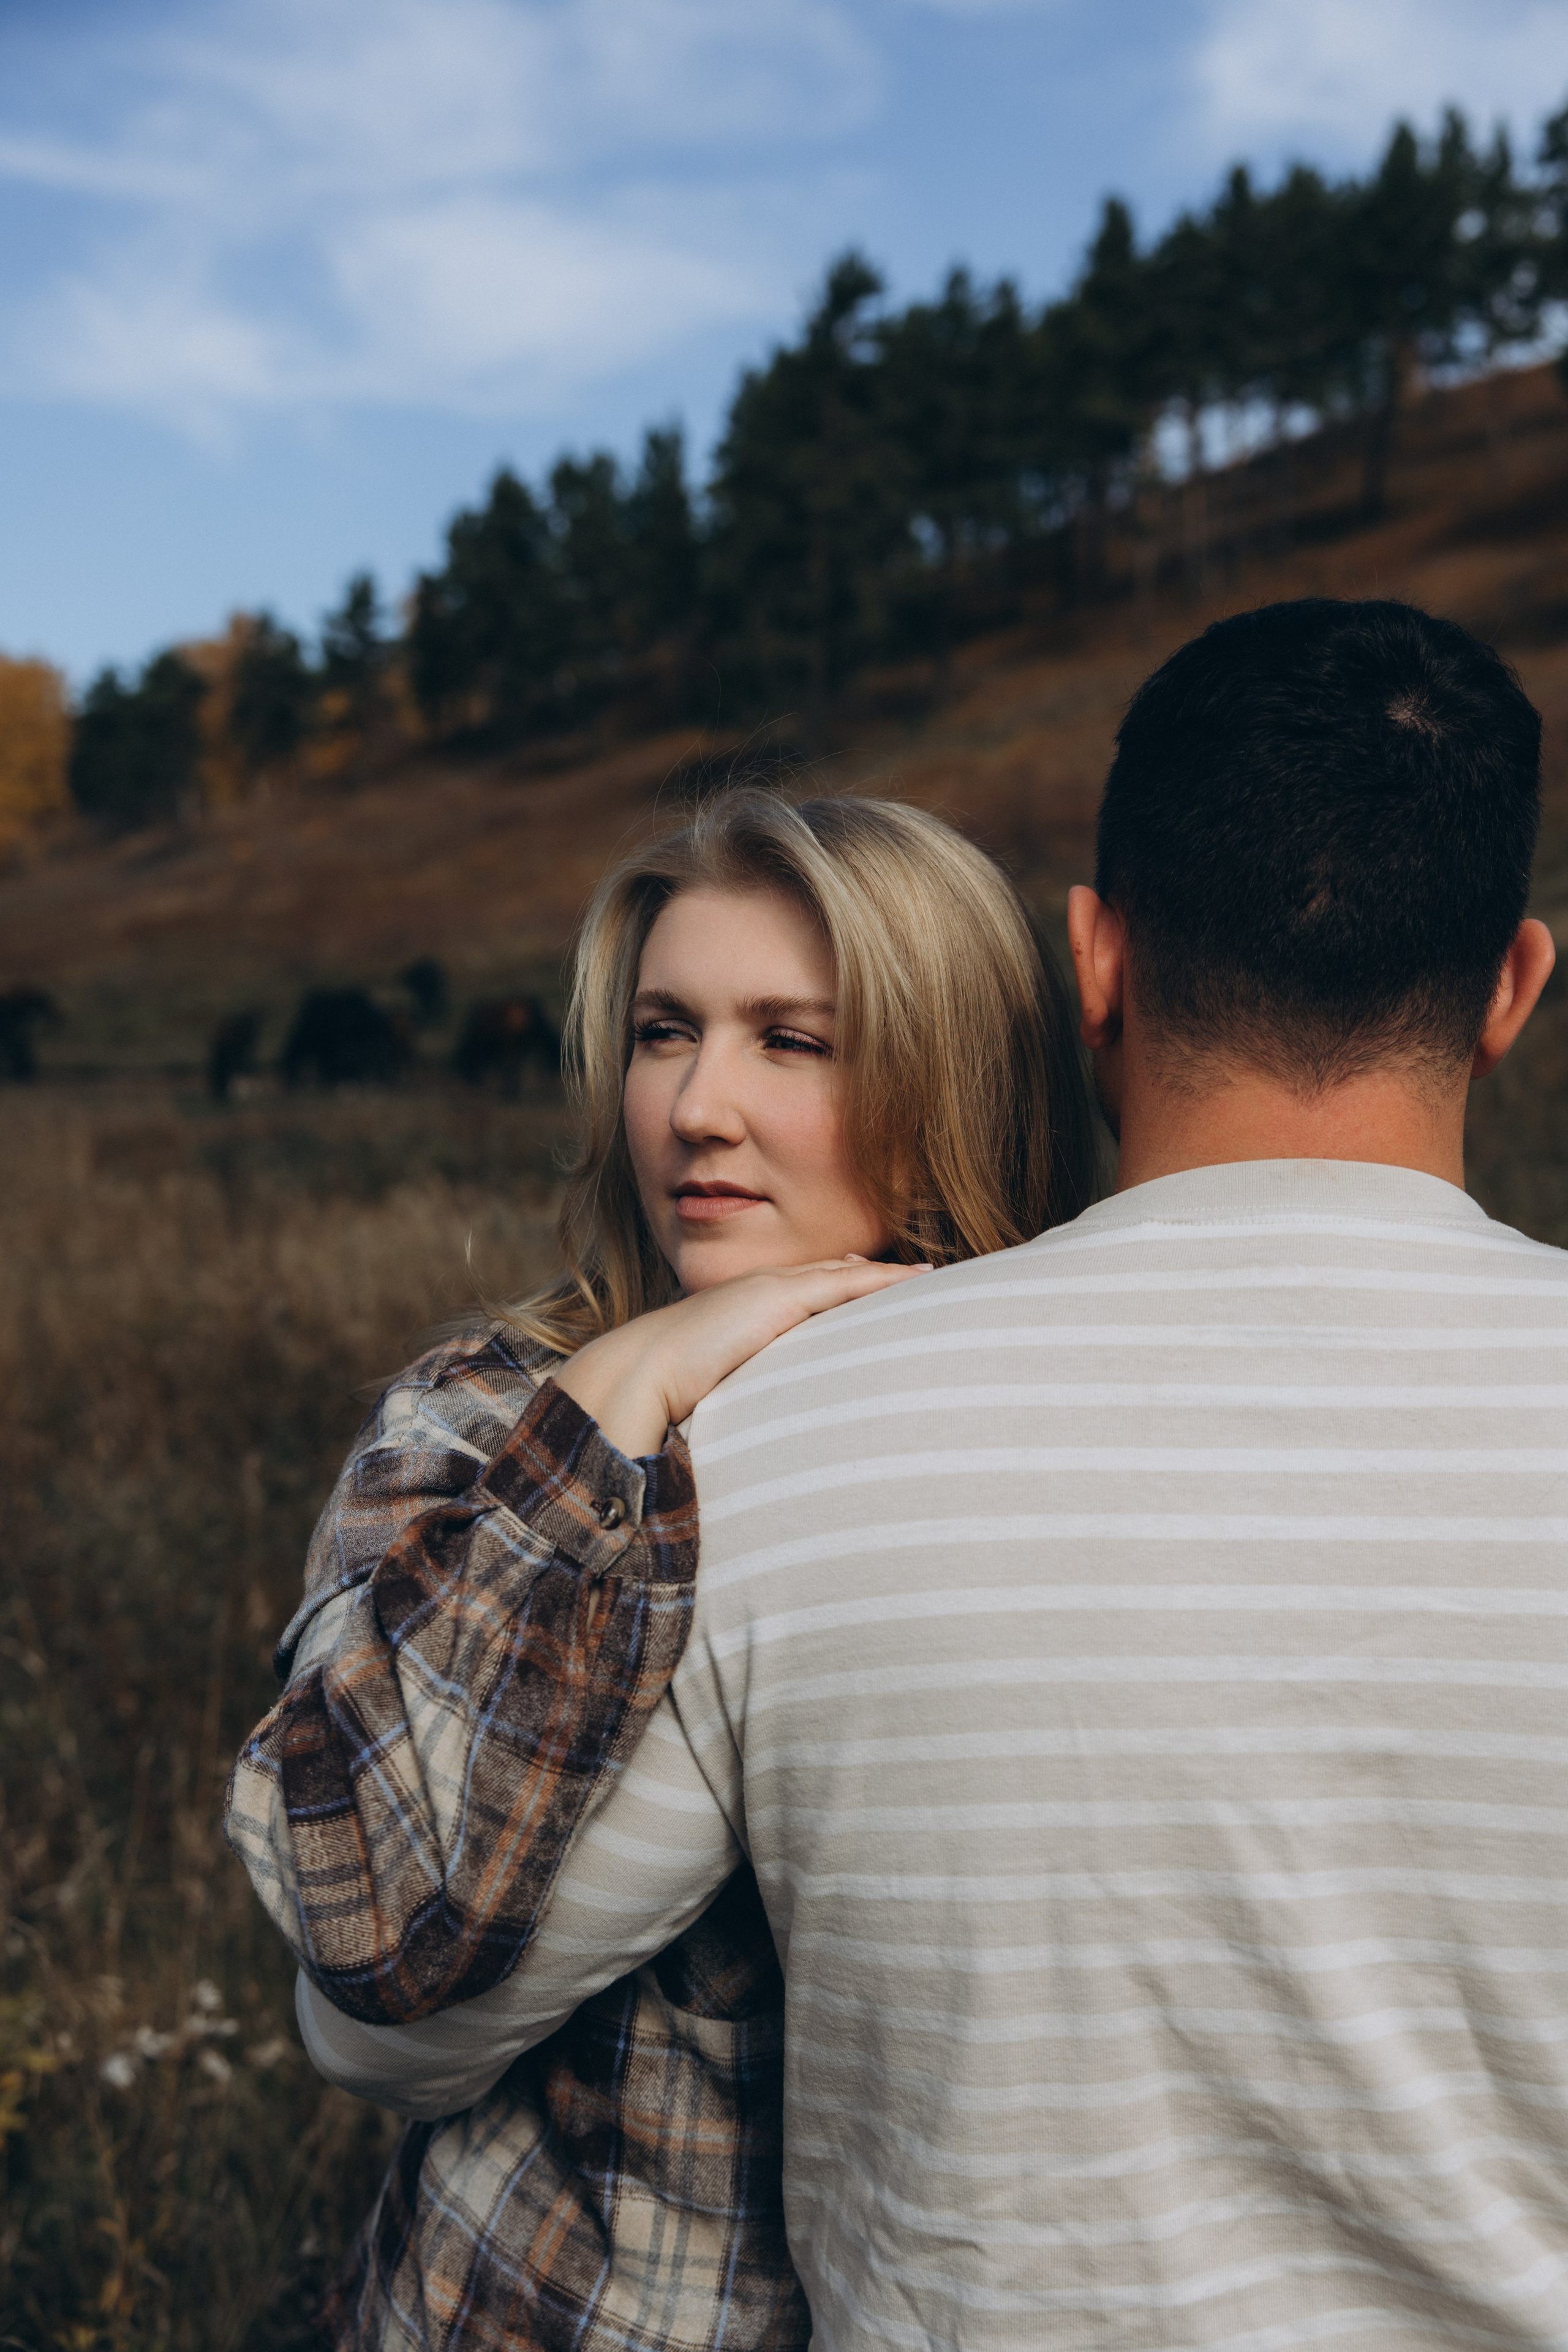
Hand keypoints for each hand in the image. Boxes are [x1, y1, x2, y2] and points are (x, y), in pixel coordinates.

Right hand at [553, 1257, 929, 1458]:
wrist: (643, 1371)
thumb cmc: (671, 1388)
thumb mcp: (720, 1382)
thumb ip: (747, 1391)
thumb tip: (759, 1425)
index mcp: (751, 1306)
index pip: (811, 1287)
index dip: (848, 1282)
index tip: (878, 1284)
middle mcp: (767, 1288)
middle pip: (836, 1274)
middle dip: (877, 1274)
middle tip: (922, 1276)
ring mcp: (775, 1288)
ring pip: (848, 1274)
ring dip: (892, 1275)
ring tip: (934, 1276)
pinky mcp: (782, 1297)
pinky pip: (848, 1282)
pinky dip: (886, 1279)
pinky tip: (920, 1277)